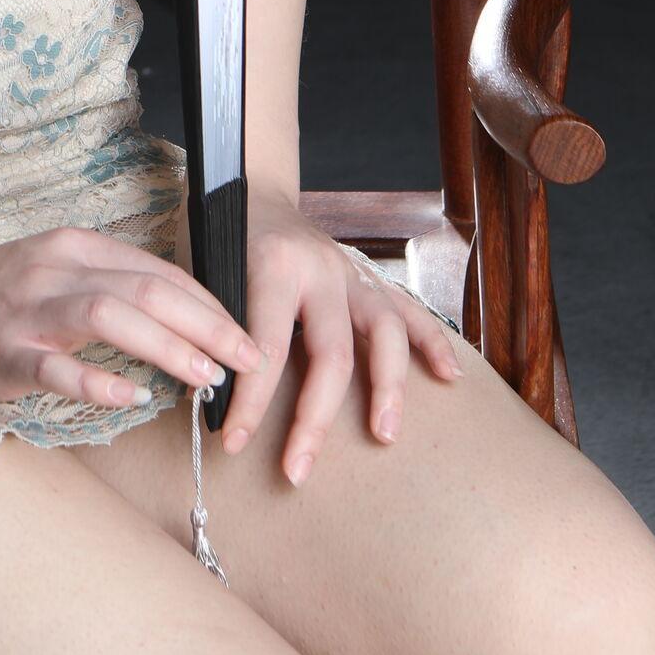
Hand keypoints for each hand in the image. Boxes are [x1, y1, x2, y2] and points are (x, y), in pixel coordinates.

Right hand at [0, 224, 261, 414]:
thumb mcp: (58, 274)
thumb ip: (112, 287)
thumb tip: (186, 319)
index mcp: (73, 247)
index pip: (157, 271)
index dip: (209, 303)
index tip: (245, 336)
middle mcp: (53, 270)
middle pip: (144, 289)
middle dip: (205, 323)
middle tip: (247, 359)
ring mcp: (26, 310)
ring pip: (107, 316)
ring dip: (164, 346)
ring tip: (204, 376)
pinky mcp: (3, 352)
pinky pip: (55, 367)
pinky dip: (96, 382)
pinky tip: (129, 400)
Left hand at [217, 188, 464, 484]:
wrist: (251, 183)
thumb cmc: (220, 231)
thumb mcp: (204, 267)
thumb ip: (216, 322)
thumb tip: (214, 390)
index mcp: (273, 265)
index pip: (265, 346)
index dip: (251, 402)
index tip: (234, 443)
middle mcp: (320, 269)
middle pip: (332, 353)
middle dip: (315, 419)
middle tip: (298, 470)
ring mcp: (351, 271)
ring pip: (386, 330)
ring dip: (388, 387)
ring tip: (385, 435)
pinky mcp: (368, 276)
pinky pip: (410, 309)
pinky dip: (434, 342)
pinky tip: (449, 377)